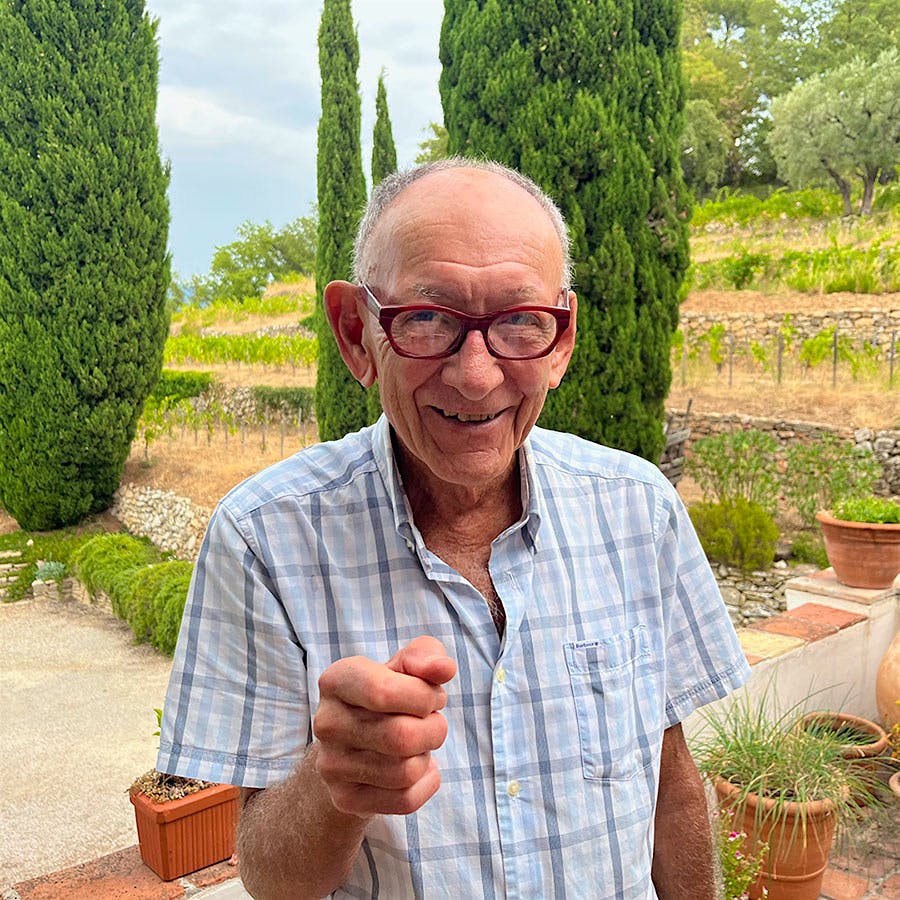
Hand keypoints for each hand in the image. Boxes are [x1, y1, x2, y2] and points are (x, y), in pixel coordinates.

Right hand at [313, 636, 456, 817]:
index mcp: (336, 680)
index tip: (431, 696)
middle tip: (432, 722)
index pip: (384, 692)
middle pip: (402, 736)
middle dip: (434, 729)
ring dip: (427, 755)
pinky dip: (426, 783)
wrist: (355, 741)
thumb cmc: (389, 693)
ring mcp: (331, 764)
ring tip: (419, 744)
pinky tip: (419, 769)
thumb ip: (427, 656)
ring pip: (405, 771)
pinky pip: (405, 800)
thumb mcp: (406, 666)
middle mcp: (326, 722)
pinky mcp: (344, 798)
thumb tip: (444, 668)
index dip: (423, 696)